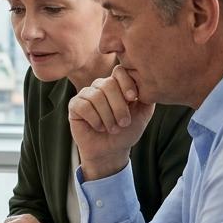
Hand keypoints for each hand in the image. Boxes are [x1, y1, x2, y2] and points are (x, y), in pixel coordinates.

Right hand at [67, 65, 154, 179]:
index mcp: (117, 84)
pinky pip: (84, 106)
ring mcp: (86, 94)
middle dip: (119, 106)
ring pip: (96, 96)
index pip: (119, 71)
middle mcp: (100, 86)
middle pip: (108, 84)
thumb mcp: (143, 113)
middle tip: (124, 123)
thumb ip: (147, 95)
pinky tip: (99, 127)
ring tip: (112, 128)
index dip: (126, 83)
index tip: (133, 99)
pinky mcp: (74, 105)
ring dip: (108, 117)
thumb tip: (146, 82)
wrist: (111, 151)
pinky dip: (95, 120)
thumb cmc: (126, 132)